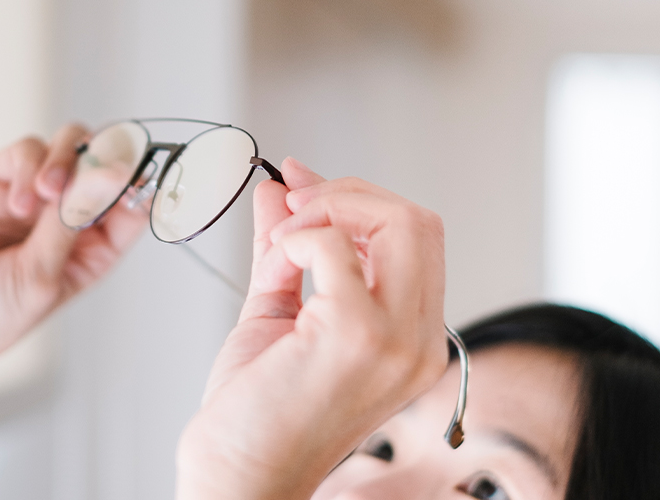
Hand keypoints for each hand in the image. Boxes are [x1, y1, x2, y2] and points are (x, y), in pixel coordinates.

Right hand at [0, 124, 146, 374]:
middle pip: (106, 164)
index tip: (139, 175)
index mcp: (97, 248)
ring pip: (70, 147)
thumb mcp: (42, 275)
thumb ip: (73, 222)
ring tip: (46, 192)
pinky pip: (27, 151)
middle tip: (90, 176)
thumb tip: (111, 174)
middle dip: (104, 161)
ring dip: (66, 160)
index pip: (134, 203)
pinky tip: (17, 204)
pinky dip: (28, 167)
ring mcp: (37, 196)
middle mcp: (72, 218)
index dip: (142, 184)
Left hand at [176, 158, 447, 499]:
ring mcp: (395, 340)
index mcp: (411, 339)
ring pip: (399, 221)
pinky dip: (299, 240)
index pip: (417, 240)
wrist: (239, 477)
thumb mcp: (276, 312)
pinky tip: (277, 268)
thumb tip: (279, 191)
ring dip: (327, 209)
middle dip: (349, 194)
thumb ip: (285, 248)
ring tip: (283, 244)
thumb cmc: (257, 414)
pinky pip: (335, 246)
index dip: (360, 200)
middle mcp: (418, 342)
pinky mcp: (356, 335)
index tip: (304, 188)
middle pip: (419, 220)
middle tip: (296, 205)